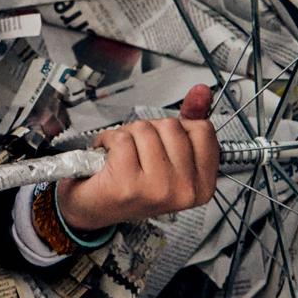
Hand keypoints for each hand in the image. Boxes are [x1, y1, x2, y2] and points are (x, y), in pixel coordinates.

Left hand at [58, 84, 219, 231]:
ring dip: (128, 135)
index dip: (179, 127)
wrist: (94, 207)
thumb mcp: (168, 154)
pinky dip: (108, 139)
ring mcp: (158, 190)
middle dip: (150, 130)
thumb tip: (202, 91)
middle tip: (139, 152)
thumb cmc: (133, 181)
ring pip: (146, 129)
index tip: (165, 144)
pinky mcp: (128, 185)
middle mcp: (185, 191)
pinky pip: (122, 138)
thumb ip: (189, 121)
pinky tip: (107, 156)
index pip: (203, 130)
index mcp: (202, 184)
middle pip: (172, 126)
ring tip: (122, 154)